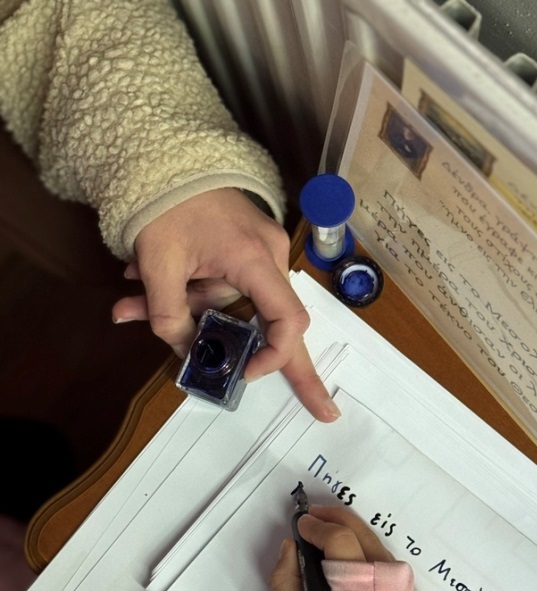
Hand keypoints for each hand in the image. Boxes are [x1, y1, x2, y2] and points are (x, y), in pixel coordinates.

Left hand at [111, 188, 339, 421]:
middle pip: (281, 324)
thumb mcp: (158, 263)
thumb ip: (169, 315)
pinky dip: (190, 292)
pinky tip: (139, 284)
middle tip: (325, 412)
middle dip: (288, 368)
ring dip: (188, 311)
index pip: (289, 321)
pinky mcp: (241, 249)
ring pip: (234, 305)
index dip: (273, 356)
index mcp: (255, 260)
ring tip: (128, 304)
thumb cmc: (165, 201)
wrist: (160, 151)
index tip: (243, 371)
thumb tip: (184, 351)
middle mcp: (269, 258)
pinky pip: (224, 285)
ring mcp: (257, 253)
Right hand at [269, 506, 393, 590]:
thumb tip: (290, 547)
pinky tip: (341, 546)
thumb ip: (285, 580)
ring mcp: (395, 575)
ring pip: (369, 535)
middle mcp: (380, 574)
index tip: (301, 524)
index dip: (316, 527)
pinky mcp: (401, 579)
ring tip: (324, 527)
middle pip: (357, 529)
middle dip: (331, 516)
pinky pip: (376, 548)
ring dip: (345, 525)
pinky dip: (357, 540)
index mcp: (353, 585)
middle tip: (311, 516)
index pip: (338, 539)